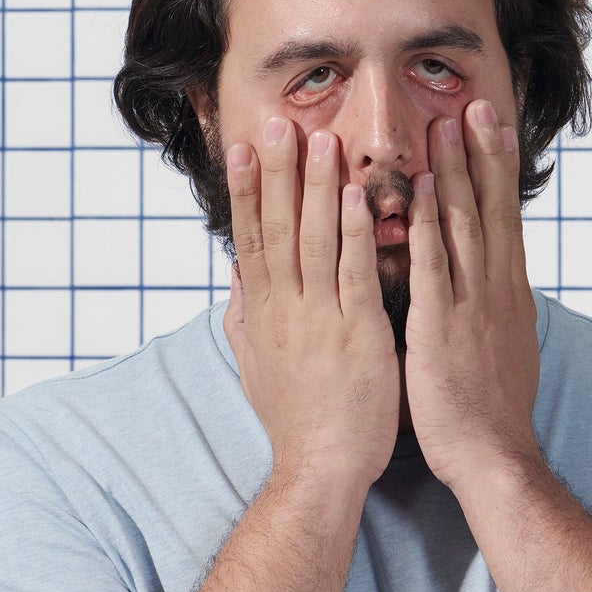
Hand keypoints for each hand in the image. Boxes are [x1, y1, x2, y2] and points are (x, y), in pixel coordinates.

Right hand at [224, 116, 399, 492]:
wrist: (321, 468)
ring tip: (322, 141)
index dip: (248, 191)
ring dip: (318, 189)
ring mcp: (319, 321)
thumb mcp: (255, 363)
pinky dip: (352, 235)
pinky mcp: (356, 335)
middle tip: (276, 123)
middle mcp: (285, 309)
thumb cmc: (297, 420)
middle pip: (277, 228)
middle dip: (277, 173)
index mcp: (264, 313)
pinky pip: (352, 276)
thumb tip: (235, 274)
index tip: (243, 147)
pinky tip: (356, 199)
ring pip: (315, 242)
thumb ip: (244, 314)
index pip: (251, 238)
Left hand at [403, 98, 542, 495]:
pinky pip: (437, 267)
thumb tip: (481, 286)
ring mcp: (472, 306)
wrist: (493, 456)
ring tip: (450, 126)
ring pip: (467, 226)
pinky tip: (426, 193)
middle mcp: (495, 290)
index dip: (497, 172)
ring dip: (458, 174)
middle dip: (482, 155)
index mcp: (505, 294)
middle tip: (476, 104)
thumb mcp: (496, 348)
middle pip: (492, 209)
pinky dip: (433, 227)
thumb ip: (484, 310)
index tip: (492, 128)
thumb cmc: (487, 411)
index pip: (503, 219)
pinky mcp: (444, 327)